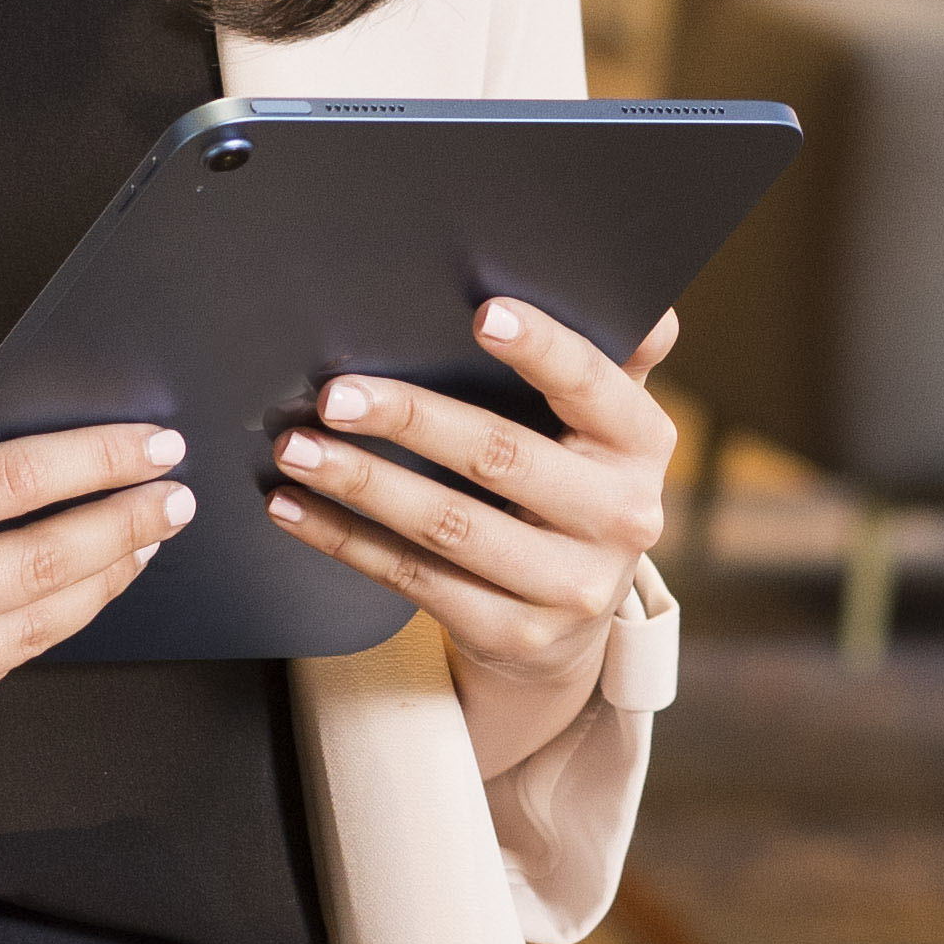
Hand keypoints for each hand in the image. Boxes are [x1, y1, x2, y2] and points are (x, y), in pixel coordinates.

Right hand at [0, 383, 191, 756]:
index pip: (4, 483)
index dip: (92, 461)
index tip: (147, 443)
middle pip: (39, 563)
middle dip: (124, 523)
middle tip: (173, 495)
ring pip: (32, 628)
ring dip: (105, 581)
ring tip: (144, 540)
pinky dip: (50, 628)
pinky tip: (80, 590)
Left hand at [265, 302, 679, 761]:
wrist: (569, 618)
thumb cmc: (570, 482)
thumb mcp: (603, 424)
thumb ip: (611, 362)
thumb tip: (649, 308)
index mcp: (643, 444)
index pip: (593, 385)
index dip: (542, 348)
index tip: (481, 313)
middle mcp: (622, 518)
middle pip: (501, 457)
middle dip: (410, 419)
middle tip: (335, 394)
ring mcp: (569, 587)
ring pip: (448, 526)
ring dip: (362, 483)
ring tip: (296, 450)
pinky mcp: (514, 635)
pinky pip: (414, 580)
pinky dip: (346, 540)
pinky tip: (294, 508)